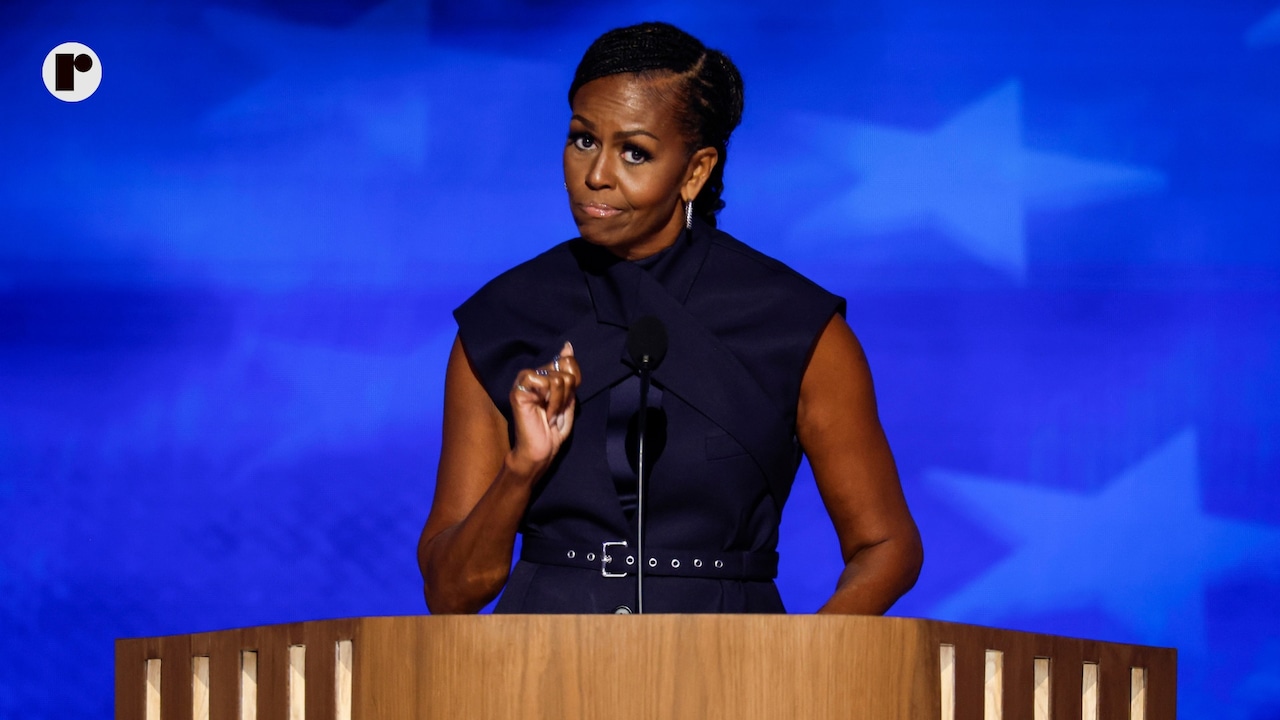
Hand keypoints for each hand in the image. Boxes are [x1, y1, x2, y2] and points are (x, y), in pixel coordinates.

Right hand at [508, 342, 580, 475]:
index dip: (575, 380)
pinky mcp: (518, 391)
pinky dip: (551, 401)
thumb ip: (569, 373)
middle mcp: (534, 375)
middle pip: (565, 368)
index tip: (566, 400)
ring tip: (551, 414)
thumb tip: (568, 346)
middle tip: (556, 410)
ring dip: (560, 402)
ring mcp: (524, 382)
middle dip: (568, 394)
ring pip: (558, 378)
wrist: (541, 451)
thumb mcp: (569, 398)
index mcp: (545, 375)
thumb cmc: (553, 429)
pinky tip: (544, 413)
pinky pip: (545, 383)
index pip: (568, 361)